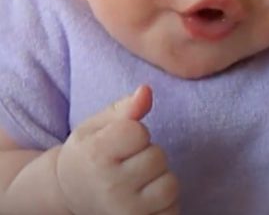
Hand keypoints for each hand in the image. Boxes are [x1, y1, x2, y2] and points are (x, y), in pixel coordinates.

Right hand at [56, 85, 178, 214]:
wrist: (69, 196)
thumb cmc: (89, 155)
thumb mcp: (96, 126)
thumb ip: (124, 108)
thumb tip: (146, 91)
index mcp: (96, 156)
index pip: (139, 132)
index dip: (134, 133)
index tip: (119, 144)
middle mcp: (109, 187)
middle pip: (158, 158)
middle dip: (147, 156)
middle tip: (127, 165)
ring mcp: (125, 212)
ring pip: (170, 185)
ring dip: (158, 181)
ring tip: (137, 183)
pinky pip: (173, 210)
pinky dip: (164, 204)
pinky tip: (144, 200)